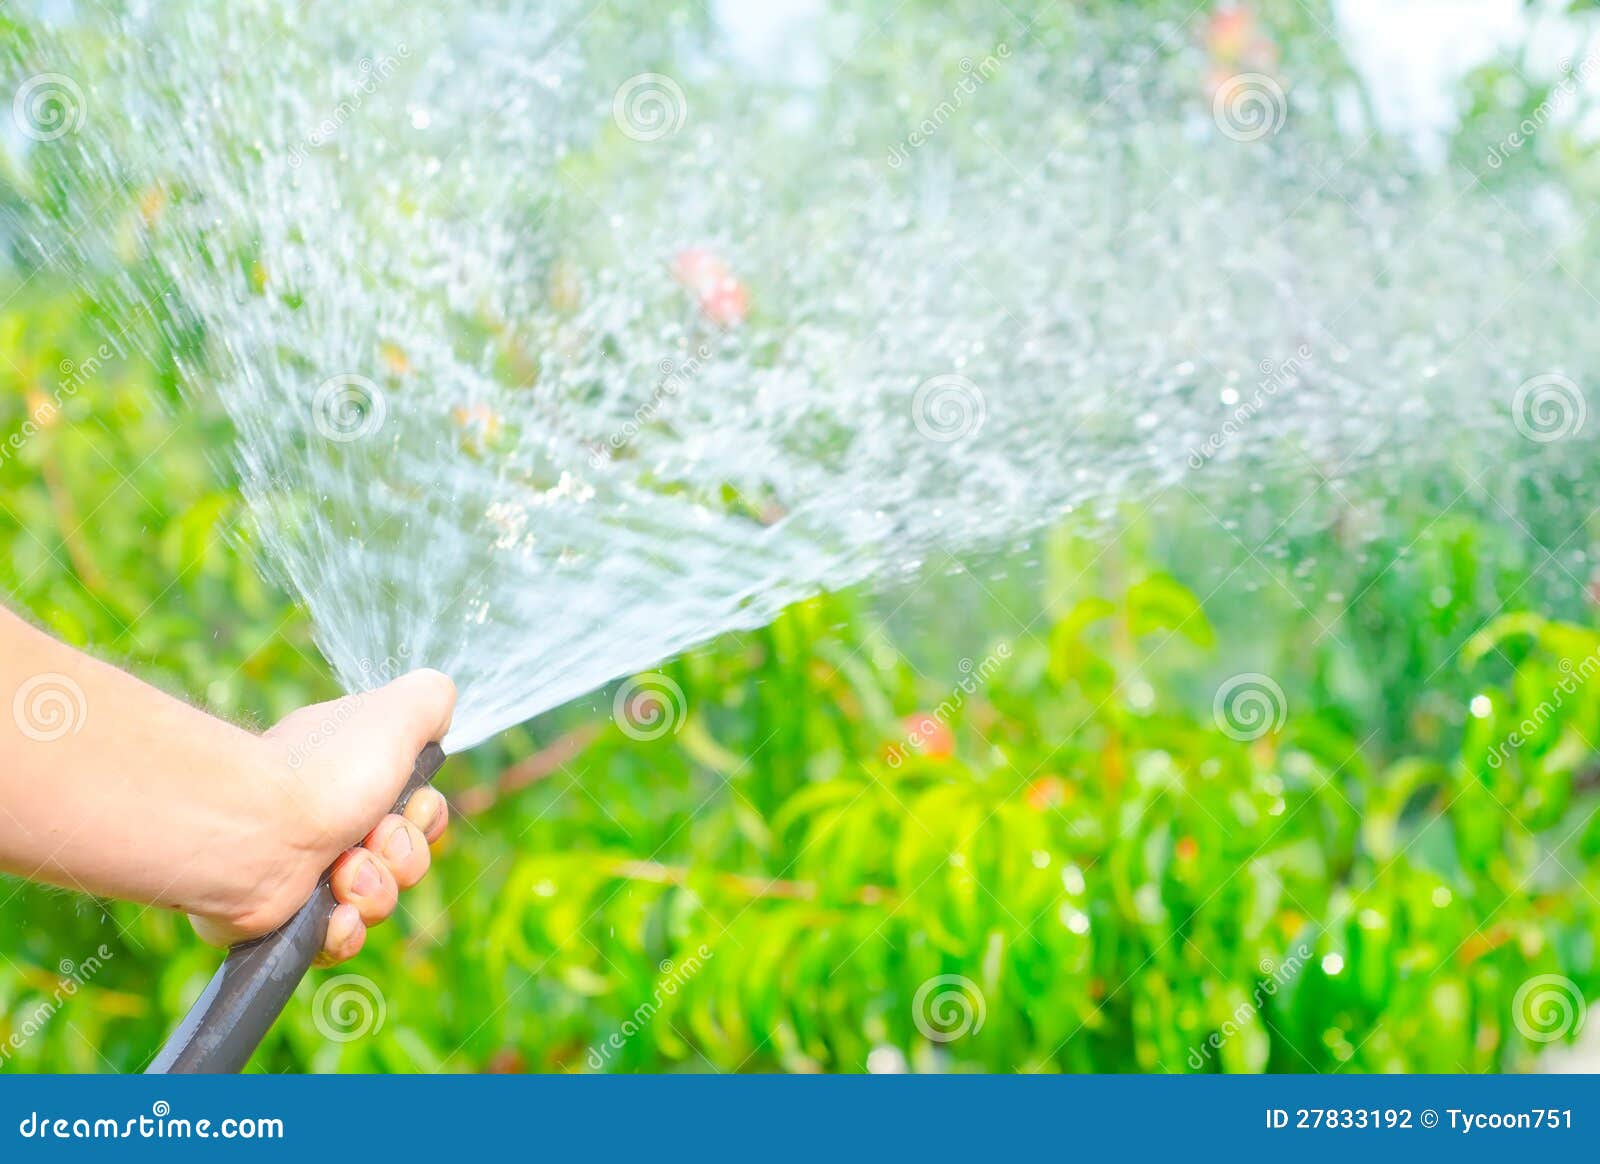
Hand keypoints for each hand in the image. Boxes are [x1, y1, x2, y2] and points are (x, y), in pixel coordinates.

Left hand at [187, 670, 455, 963]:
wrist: (256, 832)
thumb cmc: (325, 771)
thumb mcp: (395, 711)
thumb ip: (430, 700)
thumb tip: (439, 718)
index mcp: (351, 775)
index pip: (415, 811)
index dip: (425, 817)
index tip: (411, 806)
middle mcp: (330, 820)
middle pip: (405, 860)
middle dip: (402, 857)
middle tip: (370, 841)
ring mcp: (307, 873)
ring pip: (378, 902)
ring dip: (374, 891)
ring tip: (343, 875)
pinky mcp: (286, 920)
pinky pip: (340, 939)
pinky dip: (344, 930)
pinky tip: (332, 914)